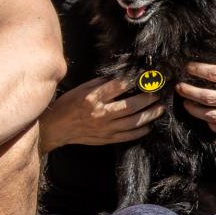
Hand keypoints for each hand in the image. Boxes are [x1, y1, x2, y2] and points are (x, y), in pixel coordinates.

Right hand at [40, 76, 164, 150]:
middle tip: (158, 93)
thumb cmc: (68, 105)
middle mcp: (101, 113)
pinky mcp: (106, 139)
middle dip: (148, 98)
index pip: (120, 86)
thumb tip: (121, 78)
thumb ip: (101, 84)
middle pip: (131, 105)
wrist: (56, 128)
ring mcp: (105, 128)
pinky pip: (128, 136)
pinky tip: (148, 125)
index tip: (147, 76)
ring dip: (149, 115)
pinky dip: (140, 131)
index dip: (136, 80)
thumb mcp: (81, 88)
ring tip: (159, 108)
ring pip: (133, 122)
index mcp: (94, 97)